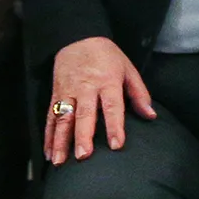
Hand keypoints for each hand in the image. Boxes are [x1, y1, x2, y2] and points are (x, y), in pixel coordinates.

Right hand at [46, 36, 155, 164]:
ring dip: (60, 141)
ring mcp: (68, 91)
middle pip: (84, 114)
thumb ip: (139, 94)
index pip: (112, 106)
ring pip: (63, 117)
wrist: (78, 37)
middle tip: (83, 157)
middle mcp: (86, 88)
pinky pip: (50, 116)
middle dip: (82, 136)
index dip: (114, 126)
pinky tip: (48, 153)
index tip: (116, 146)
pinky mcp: (55, 94)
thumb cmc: (107, 57)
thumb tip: (151, 116)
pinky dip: (48, 136)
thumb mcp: (128, 69)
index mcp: (107, 81)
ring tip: (60, 161)